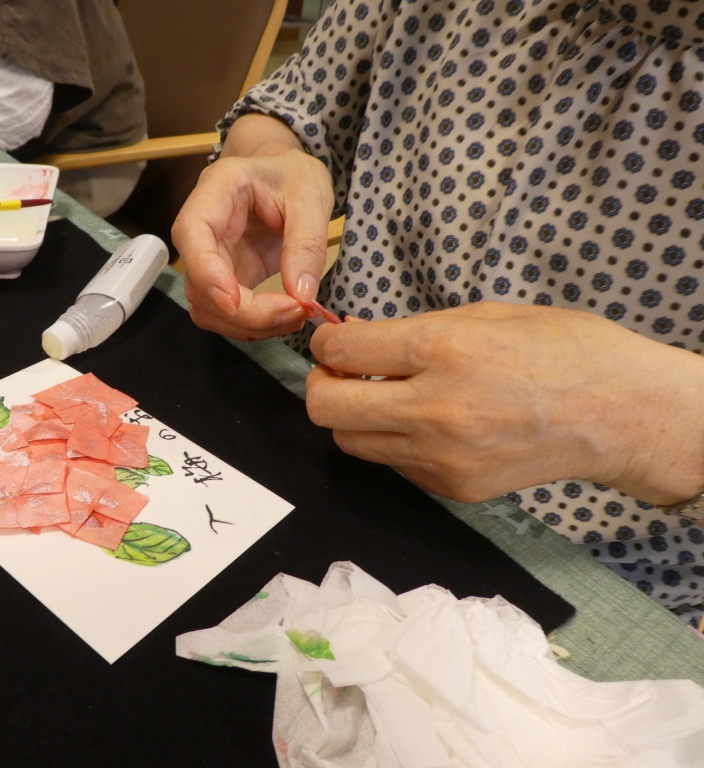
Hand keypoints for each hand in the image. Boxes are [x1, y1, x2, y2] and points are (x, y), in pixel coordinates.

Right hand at [171, 114, 333, 340]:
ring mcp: (210, 259)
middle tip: (296, 311)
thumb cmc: (292, 175)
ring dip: (249, 325)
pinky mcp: (225, 279)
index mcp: (216, 191)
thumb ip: (307, 243)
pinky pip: (226, 314)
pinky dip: (254, 326)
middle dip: (244, 312)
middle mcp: (202, 229)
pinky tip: (286, 316)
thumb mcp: (311, 196)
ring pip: (207, 308)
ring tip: (297, 314)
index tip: (235, 301)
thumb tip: (301, 295)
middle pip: (198, 284)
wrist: (284, 175)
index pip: (191, 233)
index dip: (206, 272)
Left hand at [305, 301, 703, 504]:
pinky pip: (394, 465)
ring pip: (351, 443)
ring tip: (387, 398)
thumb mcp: (483, 315)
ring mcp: (443, 456)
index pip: (341, 351)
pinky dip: (395, 443)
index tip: (333, 341)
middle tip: (341, 373)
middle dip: (322, 385)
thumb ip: (411, 330)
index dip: (325, 342)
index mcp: (444, 349)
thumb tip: (354, 340)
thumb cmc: (561, 350)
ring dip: (353, 418)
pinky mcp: (453, 488)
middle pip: (326, 409)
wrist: (618, 414)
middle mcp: (436, 408)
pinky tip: (428, 424)